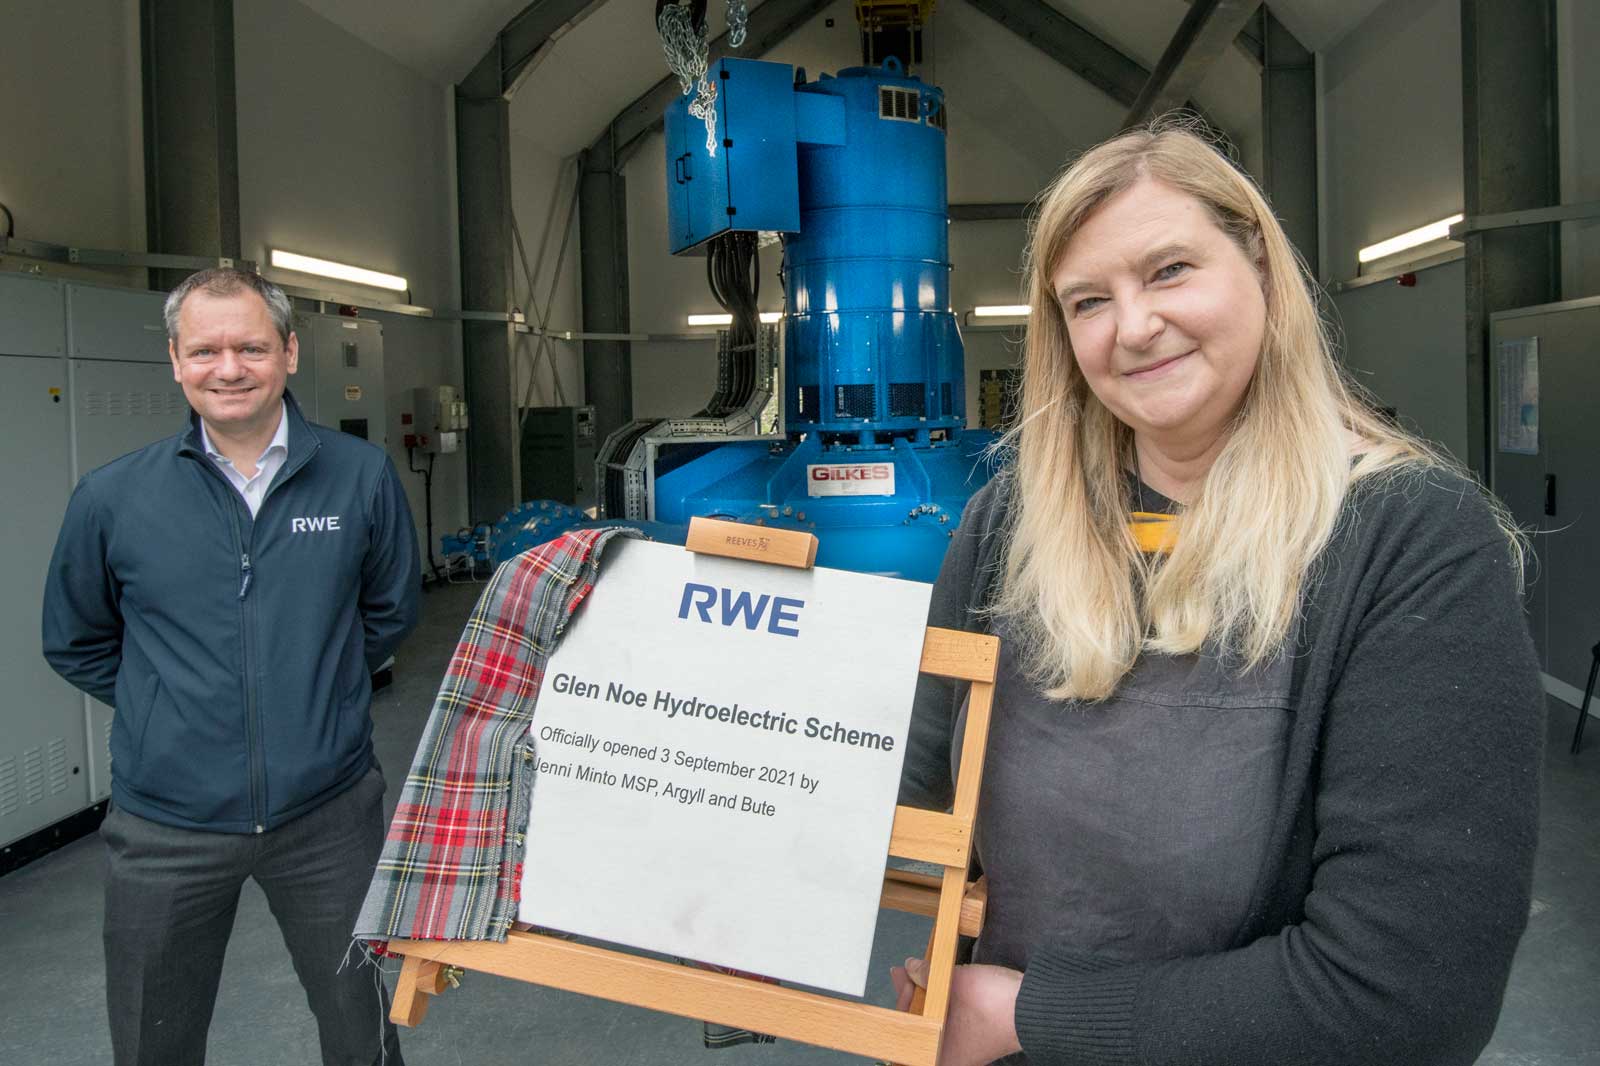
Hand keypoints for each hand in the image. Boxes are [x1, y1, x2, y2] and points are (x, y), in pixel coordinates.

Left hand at [890, 957, 1023, 1065]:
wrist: (1035, 1007)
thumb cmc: (993, 1006)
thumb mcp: (952, 983)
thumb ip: (926, 975)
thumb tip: (911, 967)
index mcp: (940, 1056)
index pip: (907, 1034)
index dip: (902, 1003)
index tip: (902, 979)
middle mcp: (951, 1057)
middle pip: (920, 1026)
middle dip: (912, 997)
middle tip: (905, 973)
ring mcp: (966, 1047)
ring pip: (935, 1020)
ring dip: (926, 996)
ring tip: (919, 972)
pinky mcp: (977, 1035)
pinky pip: (950, 1018)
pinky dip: (942, 1000)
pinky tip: (938, 981)